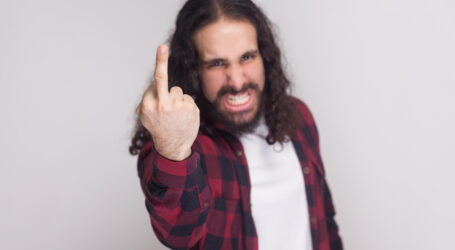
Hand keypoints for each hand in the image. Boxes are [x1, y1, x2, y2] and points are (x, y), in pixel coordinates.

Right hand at [137, 45, 199, 160]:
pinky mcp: (190, 108)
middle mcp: (161, 104)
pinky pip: (187, 98)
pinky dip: (186, 105)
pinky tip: (183, 117)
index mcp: (147, 105)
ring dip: (176, 99)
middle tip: (162, 47)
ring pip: (177, 90)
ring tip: (175, 114)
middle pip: (161, 78)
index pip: (155, 82)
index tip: (162, 47)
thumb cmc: (158, 128)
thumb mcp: (146, 117)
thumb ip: (146, 101)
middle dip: (161, 61)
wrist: (173, 147)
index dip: (160, 69)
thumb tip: (153, 87)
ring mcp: (176, 106)